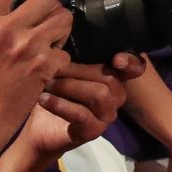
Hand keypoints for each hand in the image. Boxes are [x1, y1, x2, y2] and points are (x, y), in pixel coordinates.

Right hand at [0, 0, 73, 167]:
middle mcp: (5, 30)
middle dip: (51, 9)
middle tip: (46, 22)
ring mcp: (26, 47)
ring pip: (64, 20)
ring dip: (60, 31)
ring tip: (49, 43)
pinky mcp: (43, 67)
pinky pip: (64, 52)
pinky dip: (58, 61)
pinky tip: (46, 70)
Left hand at [0, 53, 142, 171]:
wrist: (36, 131)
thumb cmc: (52, 96)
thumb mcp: (62, 74)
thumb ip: (74, 59)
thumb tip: (67, 40)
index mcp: (114, 79)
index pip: (135, 68)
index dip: (131, 62)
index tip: (117, 59)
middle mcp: (117, 97)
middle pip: (110, 78)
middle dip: (79, 71)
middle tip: (52, 69)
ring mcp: (107, 115)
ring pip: (100, 95)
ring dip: (69, 86)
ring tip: (47, 84)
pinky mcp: (93, 131)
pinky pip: (82, 115)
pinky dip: (60, 105)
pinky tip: (43, 99)